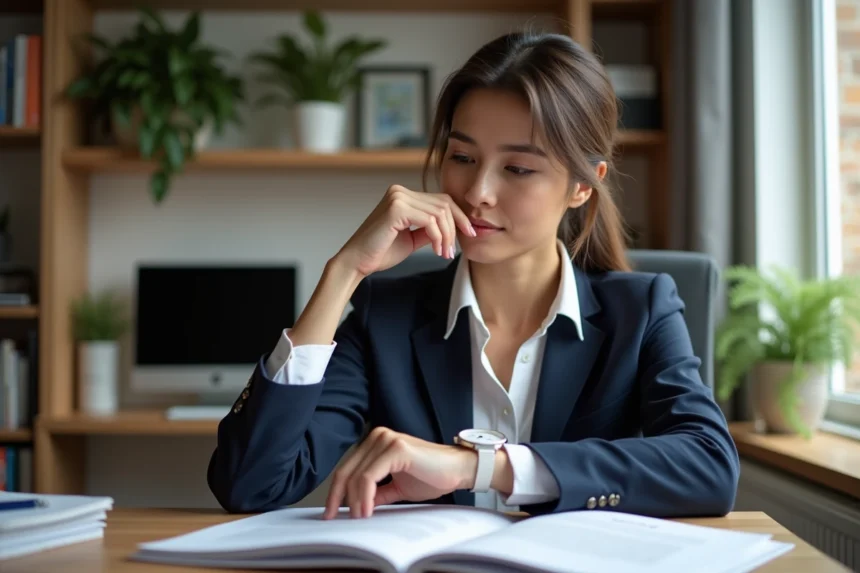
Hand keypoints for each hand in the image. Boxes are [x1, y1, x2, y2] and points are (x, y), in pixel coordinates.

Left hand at [323, 427, 476, 518]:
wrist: (458, 469)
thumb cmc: (432, 475)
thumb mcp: (396, 486)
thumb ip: (376, 492)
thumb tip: (355, 505)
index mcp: (376, 442)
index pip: (347, 467)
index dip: (336, 491)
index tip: (331, 512)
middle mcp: (378, 436)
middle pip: (346, 470)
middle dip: (338, 498)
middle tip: (335, 518)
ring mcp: (386, 440)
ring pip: (356, 475)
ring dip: (353, 500)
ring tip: (357, 518)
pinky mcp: (395, 448)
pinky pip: (369, 476)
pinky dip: (364, 495)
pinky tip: (366, 510)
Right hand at [335, 185, 475, 276]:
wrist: (358, 263)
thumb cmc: (381, 252)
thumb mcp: (413, 238)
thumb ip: (430, 229)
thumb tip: (453, 227)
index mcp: (403, 195)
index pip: (441, 199)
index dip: (458, 216)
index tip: (469, 233)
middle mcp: (400, 191)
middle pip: (444, 203)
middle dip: (455, 227)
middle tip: (453, 250)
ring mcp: (398, 197)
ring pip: (440, 212)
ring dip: (447, 236)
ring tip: (444, 253)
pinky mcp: (396, 209)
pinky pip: (430, 221)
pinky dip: (438, 237)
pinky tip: (436, 251)